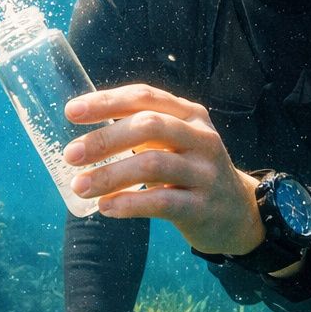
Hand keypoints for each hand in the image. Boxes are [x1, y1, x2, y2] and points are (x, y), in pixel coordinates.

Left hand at [62, 84, 263, 255]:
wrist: (239, 214)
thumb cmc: (192, 172)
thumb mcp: (176, 142)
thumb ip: (141, 131)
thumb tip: (82, 133)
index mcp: (189, 115)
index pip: (145, 97)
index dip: (106, 101)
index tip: (71, 112)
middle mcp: (200, 137)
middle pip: (149, 126)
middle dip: (105, 139)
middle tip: (70, 154)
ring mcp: (204, 172)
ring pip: (153, 165)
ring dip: (110, 175)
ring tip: (80, 186)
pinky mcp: (203, 207)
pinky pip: (162, 202)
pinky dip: (129, 204)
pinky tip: (106, 208)